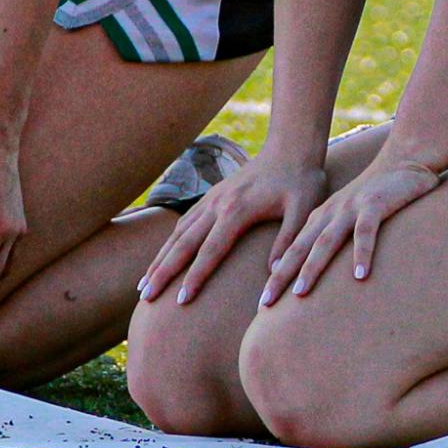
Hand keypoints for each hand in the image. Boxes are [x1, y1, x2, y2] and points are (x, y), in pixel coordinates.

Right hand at [140, 158, 326, 307]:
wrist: (292, 147)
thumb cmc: (302, 180)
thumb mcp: (304, 210)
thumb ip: (288, 240)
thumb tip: (274, 275)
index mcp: (237, 210)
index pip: (210, 250)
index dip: (195, 276)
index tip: (181, 300)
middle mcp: (217, 205)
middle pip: (183, 243)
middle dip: (163, 271)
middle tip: (146, 298)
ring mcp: (212, 199)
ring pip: (178, 232)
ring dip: (159, 259)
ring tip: (143, 285)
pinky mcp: (213, 196)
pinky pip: (184, 222)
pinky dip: (169, 242)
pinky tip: (162, 257)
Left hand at [268, 156, 443, 301]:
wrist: (403, 160)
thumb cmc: (377, 196)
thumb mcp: (348, 216)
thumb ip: (334, 238)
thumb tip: (322, 273)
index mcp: (321, 218)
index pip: (293, 251)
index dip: (277, 276)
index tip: (263, 304)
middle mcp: (330, 213)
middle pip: (300, 248)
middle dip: (280, 276)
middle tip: (265, 304)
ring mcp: (351, 208)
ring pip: (326, 241)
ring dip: (312, 266)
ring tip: (300, 293)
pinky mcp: (375, 204)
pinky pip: (366, 231)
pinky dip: (362, 252)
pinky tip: (360, 275)